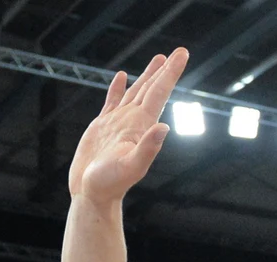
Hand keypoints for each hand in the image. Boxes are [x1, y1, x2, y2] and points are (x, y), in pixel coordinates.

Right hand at [68, 49, 187, 205]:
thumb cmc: (111, 184)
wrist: (93, 195)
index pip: (159, 93)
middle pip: (152, 89)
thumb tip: (164, 127)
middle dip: (165, 70)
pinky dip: (118, 88)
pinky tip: (121, 76)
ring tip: (159, 58)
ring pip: (135, 92)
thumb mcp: (131, 166)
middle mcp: (134, 121)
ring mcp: (119, 123)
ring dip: (147, 76)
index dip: (170, 73)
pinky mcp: (103, 127)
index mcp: (142, 125)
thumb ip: (148, 148)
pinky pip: (113, 101)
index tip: (182, 54)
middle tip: (179, 51)